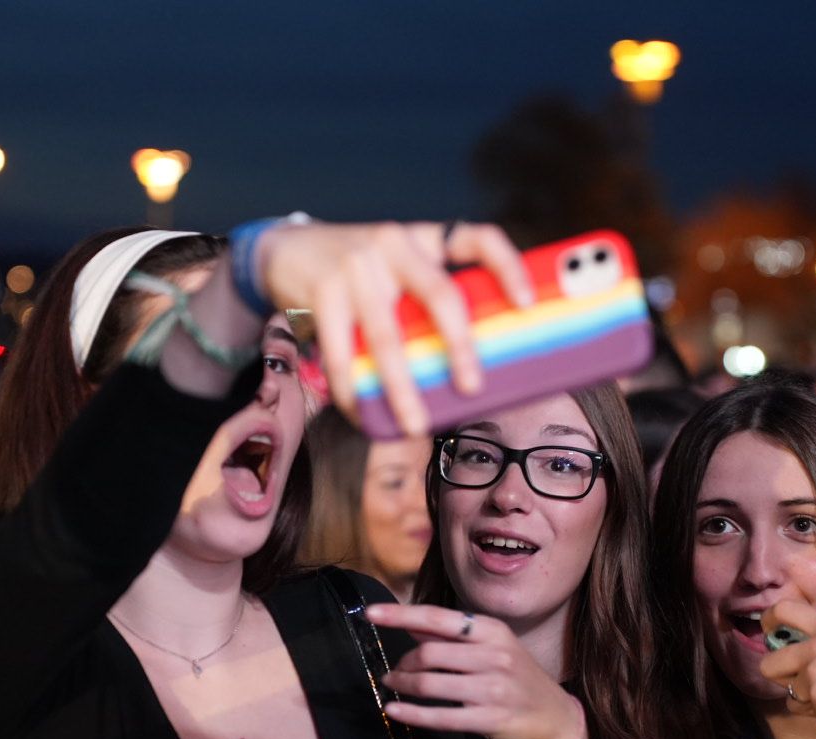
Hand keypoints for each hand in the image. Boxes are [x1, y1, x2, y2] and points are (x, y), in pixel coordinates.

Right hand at [257, 221, 533, 435]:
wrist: (286, 247)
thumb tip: (461, 369)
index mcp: (425, 238)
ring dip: (402, 388)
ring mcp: (357, 264)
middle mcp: (395, 243)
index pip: (479, 238)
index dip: (509, 267)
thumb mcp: (397, 269)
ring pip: (388, 336)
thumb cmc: (358, 271)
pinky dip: (353, 389)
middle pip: (439, 295)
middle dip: (459, 347)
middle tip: (472, 388)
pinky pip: (343, 351)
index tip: (528, 304)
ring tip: (416, 424)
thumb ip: (425, 301)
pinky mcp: (323, 288)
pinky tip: (361, 413)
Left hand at [367, 604, 582, 738]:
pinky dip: (411, 713)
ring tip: (394, 686)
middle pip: (428, 654)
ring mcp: (493, 689)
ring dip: (403, 685)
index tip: (370, 613)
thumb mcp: (492, 648)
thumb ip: (451, 637)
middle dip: (403, 663)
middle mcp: (494, 656)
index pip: (437, 618)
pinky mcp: (489, 719)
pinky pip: (440, 717)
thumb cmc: (518, 678)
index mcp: (492, 631)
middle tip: (394, 671)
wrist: (556, 717)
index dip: (399, 615)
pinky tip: (395, 711)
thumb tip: (410, 624)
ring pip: (430, 684)